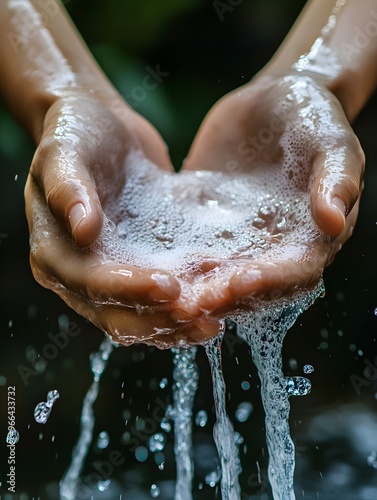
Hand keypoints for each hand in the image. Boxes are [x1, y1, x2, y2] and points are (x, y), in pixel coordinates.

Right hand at [25, 92, 219, 347]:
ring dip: (175, 325)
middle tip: (202, 319)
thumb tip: (82, 231)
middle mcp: (79, 274)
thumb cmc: (77, 133)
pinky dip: (184, 306)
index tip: (168, 287)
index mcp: (54, 252)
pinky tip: (216, 302)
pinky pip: (158, 298)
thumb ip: (68, 188)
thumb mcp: (64, 151)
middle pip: (115, 315)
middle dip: (158, 320)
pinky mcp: (137, 267)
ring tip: (214, 323)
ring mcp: (110, 274)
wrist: (105, 129)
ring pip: (140, 317)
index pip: (88, 283)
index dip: (126, 289)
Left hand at [181, 71, 364, 315]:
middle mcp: (274, 248)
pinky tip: (147, 266)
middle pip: (252, 287)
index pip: (294, 273)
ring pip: (218, 276)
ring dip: (194, 290)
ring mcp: (240, 240)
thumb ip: (336, 178)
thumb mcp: (331, 139)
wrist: (271, 99)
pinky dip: (174, 263)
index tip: (239, 282)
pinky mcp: (210, 226)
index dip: (270, 281)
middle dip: (223, 298)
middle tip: (189, 304)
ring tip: (164, 296)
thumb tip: (334, 221)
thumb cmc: (311, 117)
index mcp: (310, 237)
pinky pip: (192, 249)